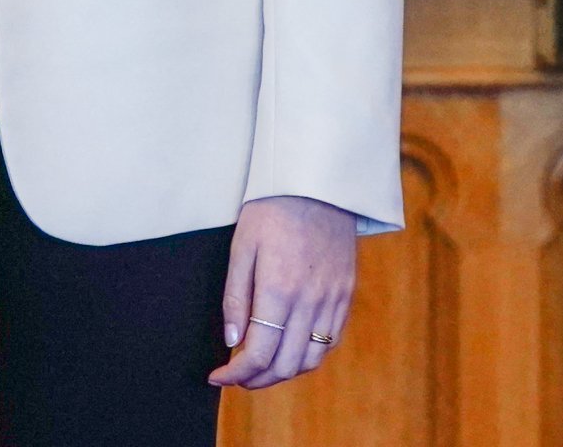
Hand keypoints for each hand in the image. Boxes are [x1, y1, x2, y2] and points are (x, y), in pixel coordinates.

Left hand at [208, 195, 355, 389]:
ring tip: (261, 368)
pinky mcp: (345, 294)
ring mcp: (332, 300)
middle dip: (256, 380)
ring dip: (283, 373)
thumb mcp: (242, 245)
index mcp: (279, 289)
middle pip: (285, 366)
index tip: (217, 376)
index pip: (258, 354)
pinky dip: (308, 356)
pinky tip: (289, 349)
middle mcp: (310, 301)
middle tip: (236, 377)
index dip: (235, 374)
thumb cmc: (272, 208)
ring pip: (310, 360)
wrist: (317, 182)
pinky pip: (329, 341)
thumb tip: (232, 341)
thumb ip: (236, 297)